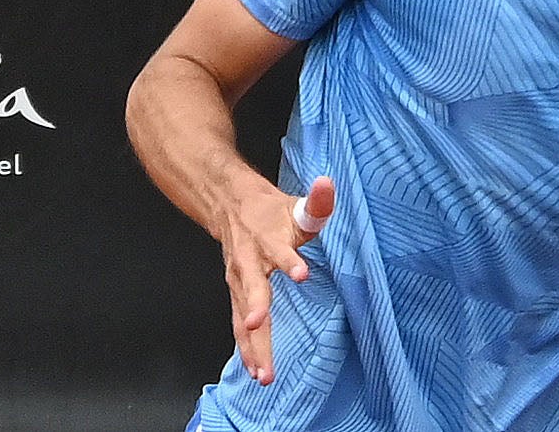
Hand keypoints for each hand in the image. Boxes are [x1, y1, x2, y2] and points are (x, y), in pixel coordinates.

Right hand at [216, 173, 335, 384]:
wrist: (230, 206)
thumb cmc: (268, 212)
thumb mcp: (295, 206)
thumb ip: (316, 202)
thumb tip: (328, 184)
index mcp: (267, 238)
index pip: (279, 249)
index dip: (290, 260)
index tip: (302, 273)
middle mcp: (249, 262)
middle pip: (253, 288)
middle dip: (256, 309)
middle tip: (261, 327)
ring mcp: (239, 281)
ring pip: (243, 315)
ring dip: (252, 344)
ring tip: (264, 373)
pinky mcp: (237, 294)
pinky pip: (239, 325)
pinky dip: (247, 349)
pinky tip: (255, 371)